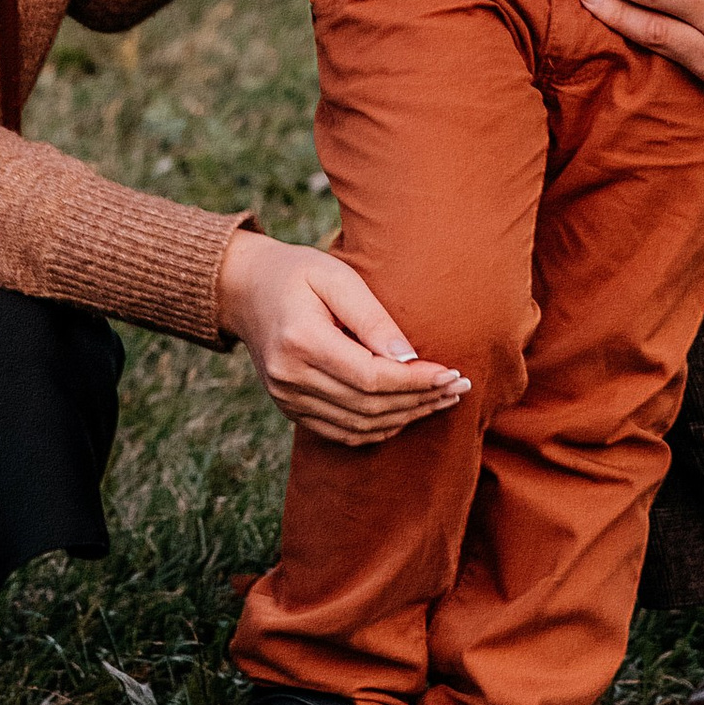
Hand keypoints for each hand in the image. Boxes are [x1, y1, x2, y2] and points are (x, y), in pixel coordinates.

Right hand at [215, 230, 469, 445]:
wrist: (243, 289)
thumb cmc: (297, 272)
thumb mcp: (336, 276)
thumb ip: (373, 317)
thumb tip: (409, 358)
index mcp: (301, 341)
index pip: (371, 378)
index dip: (416, 382)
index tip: (452, 373)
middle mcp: (290, 378)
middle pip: (369, 407)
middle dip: (420, 400)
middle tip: (459, 388)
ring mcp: (287, 398)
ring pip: (359, 427)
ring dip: (406, 417)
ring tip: (442, 400)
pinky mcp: (290, 408)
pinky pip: (342, 432)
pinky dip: (379, 428)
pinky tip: (408, 412)